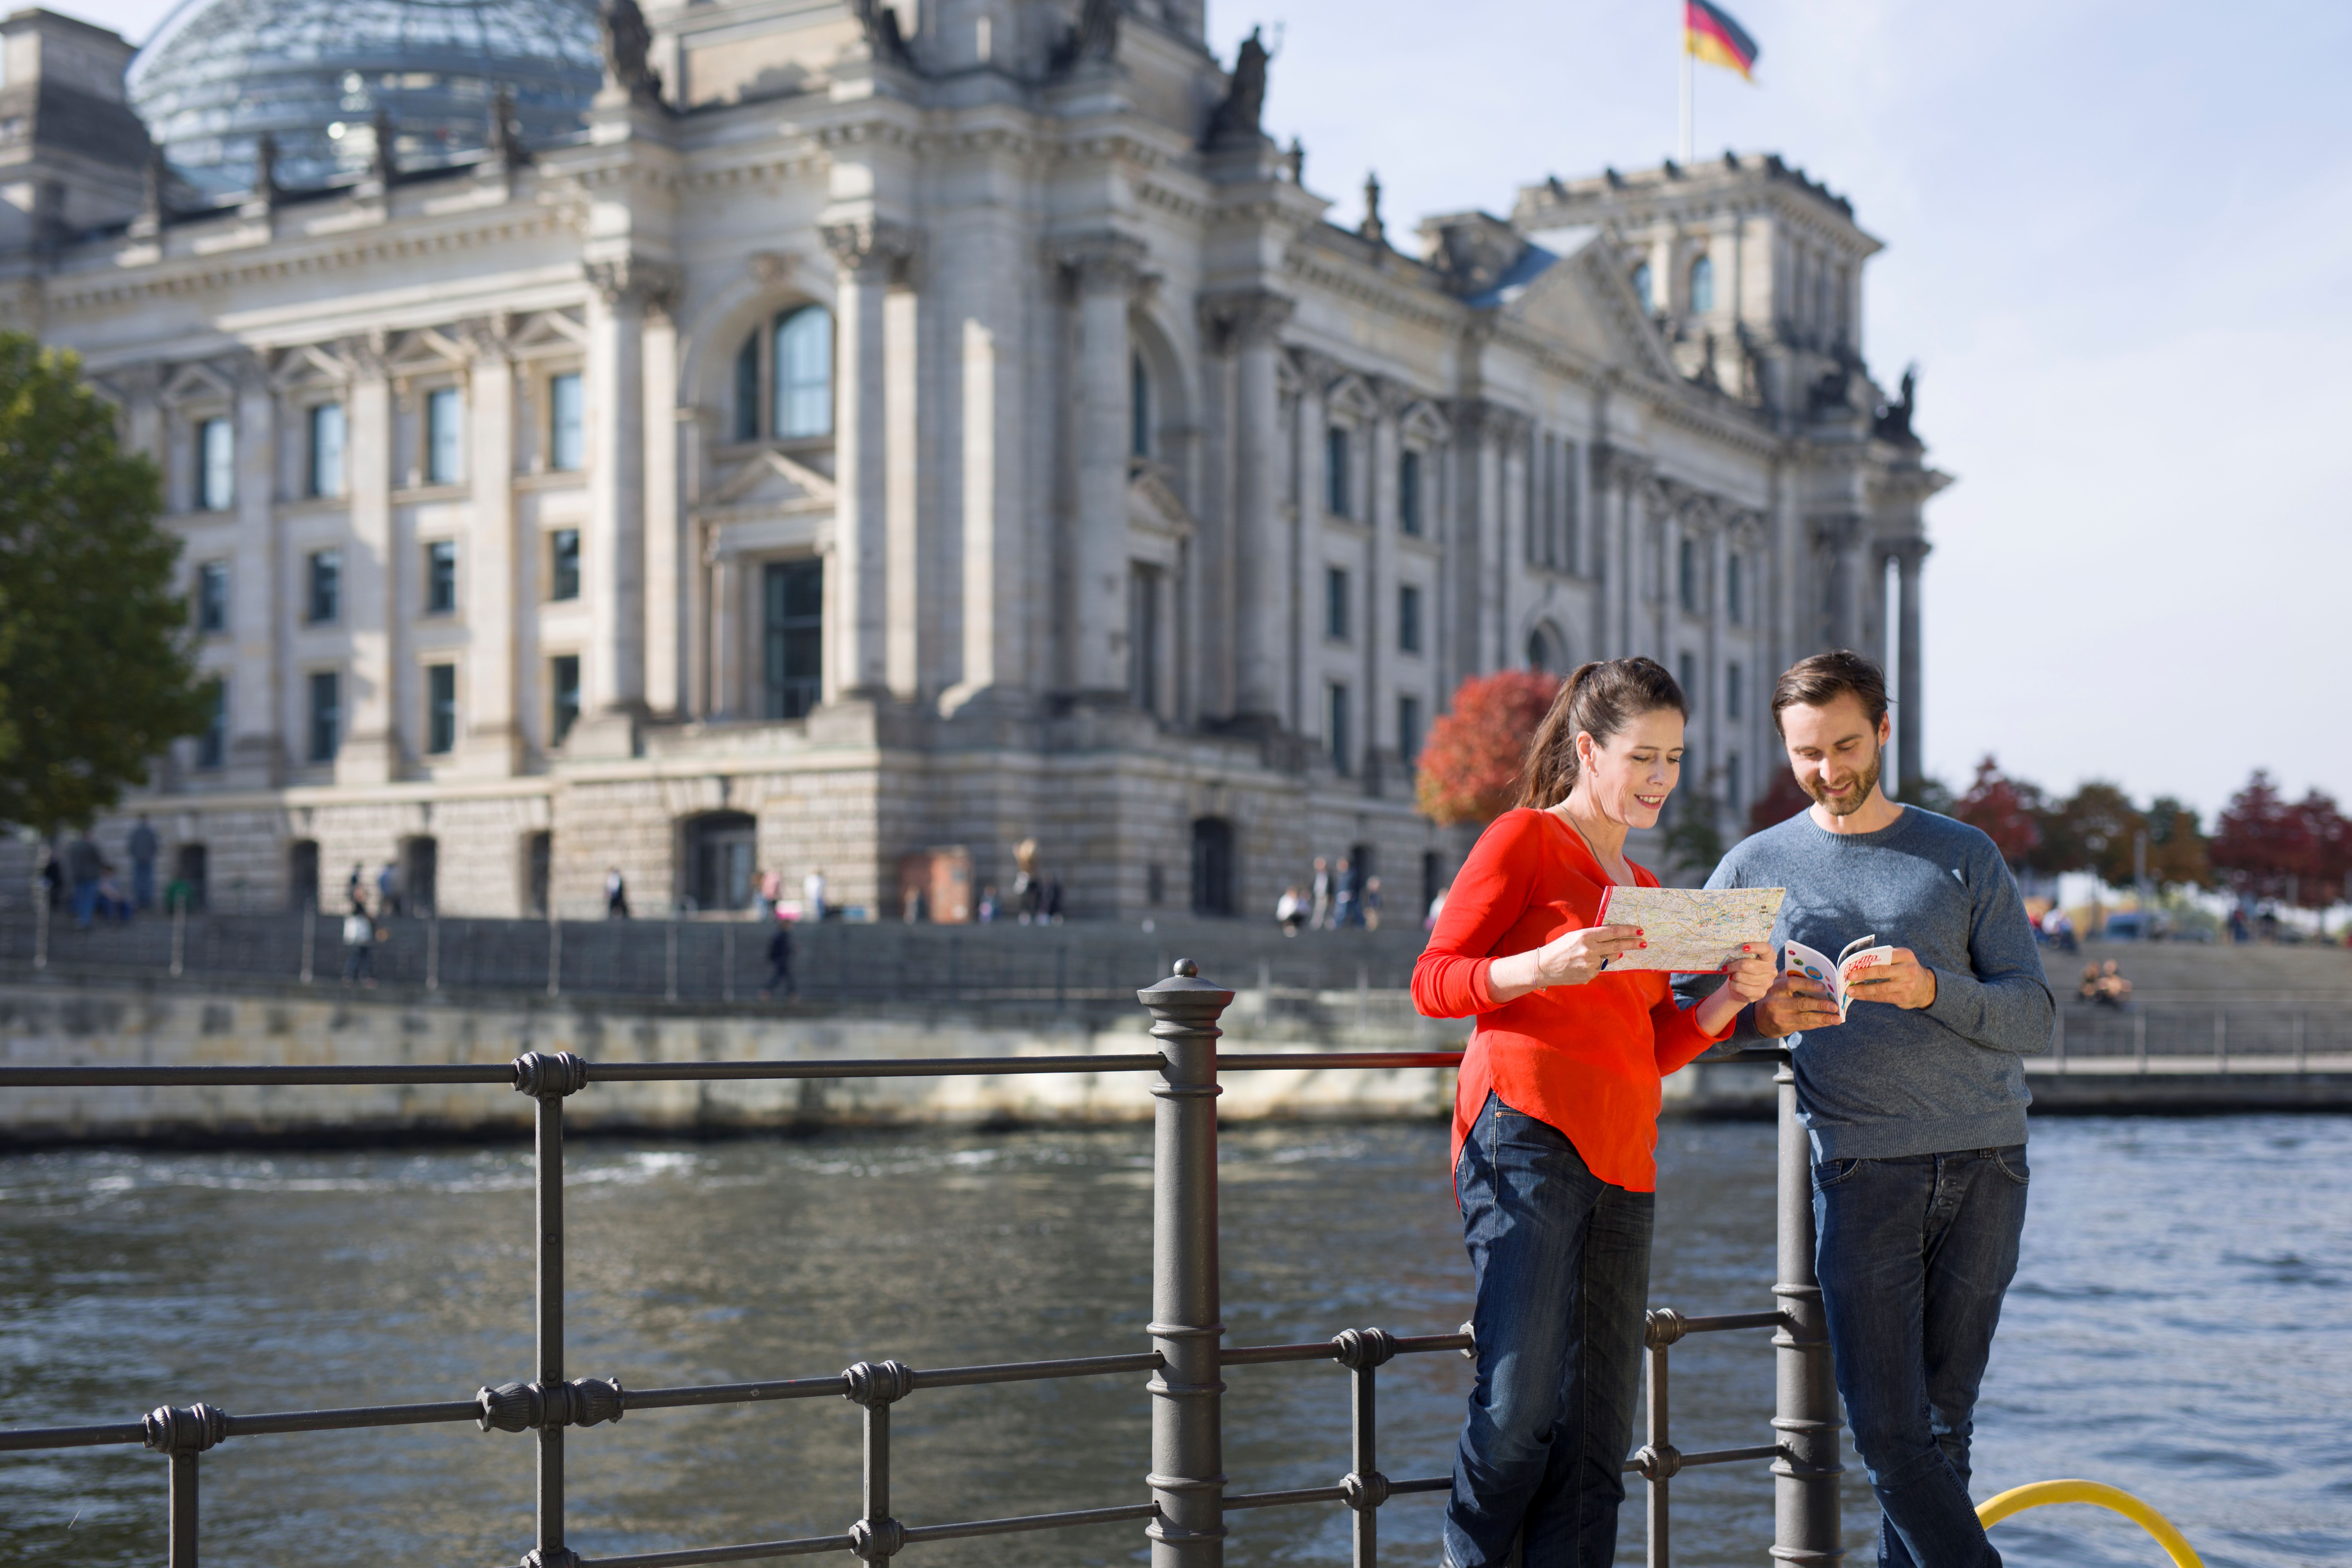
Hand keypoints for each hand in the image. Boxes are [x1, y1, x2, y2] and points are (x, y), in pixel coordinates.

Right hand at [1529, 923, 1645, 988]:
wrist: (1543, 967)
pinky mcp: (1589, 975)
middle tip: (1643, 942)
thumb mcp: (1575, 936)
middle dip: (1632, 943)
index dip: (1628, 931)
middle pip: (1618, 945)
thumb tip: (1613, 939)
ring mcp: (1590, 964)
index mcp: (1586, 936)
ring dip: (1613, 955)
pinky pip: (1600, 968)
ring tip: (1608, 952)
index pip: (1613, 932)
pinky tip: (1586, 963)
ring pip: (1610, 958)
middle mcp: (1590, 950)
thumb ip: (1594, 937)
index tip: (1639, 930)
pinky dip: (1598, 964)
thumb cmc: (1559, 948)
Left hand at [1692, 946, 1773, 1035]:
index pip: (1766, 949)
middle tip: (1726, 967)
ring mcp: (1767, 982)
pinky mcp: (1760, 993)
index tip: (1743, 948)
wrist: (1743, 988)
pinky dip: (1732, 985)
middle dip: (1733, 966)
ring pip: (1742, 976)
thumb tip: (1730, 952)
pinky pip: (1740, 987)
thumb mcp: (1745, 959)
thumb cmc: (1744, 969)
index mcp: (1770, 957)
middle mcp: (1771, 969)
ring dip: (1733, 976)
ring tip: (1732, 976)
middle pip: (1747, 964)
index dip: (1755, 947)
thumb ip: (1744, 954)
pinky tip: (1733, 984)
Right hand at [1754, 971, 1843, 1036]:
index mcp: (1775, 988)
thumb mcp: (1776, 985)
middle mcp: (1776, 1003)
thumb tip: (1813, 973)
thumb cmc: (1773, 998)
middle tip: (1835, 1005)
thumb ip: (1790, 977)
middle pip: (1801, 1003)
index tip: (1822, 986)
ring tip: (1837, 1018)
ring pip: (1805, 1017)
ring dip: (1823, 1017)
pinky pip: (1805, 1026)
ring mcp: (1780, 1017)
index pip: (1791, 984)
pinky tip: (1829, 1022)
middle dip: (1820, 1004)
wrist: (1759, 1019)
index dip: (1807, 984)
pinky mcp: (1785, 1027)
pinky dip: (1818, 1024)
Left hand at [1847, 948, 1938, 1009]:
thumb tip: (1860, 961)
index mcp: (1905, 955)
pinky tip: (1858, 996)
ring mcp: (1906, 985)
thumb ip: (1886, 958)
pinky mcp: (1903, 998)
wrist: (1927, 988)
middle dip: (1863, 974)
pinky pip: (1882, 997)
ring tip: (1849, 990)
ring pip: (1880, 988)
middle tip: (1849, 976)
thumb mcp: (1902, 959)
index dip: (1869, 959)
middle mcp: (1908, 970)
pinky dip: (1868, 997)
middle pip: (1881, 971)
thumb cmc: (1906, 970)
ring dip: (1863, 989)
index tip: (1854, 963)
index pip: (1885, 955)